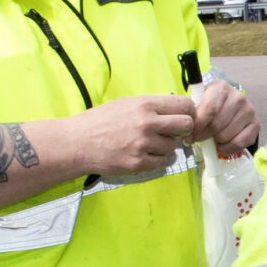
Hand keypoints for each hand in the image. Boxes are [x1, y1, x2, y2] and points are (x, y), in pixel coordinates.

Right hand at [72, 92, 200, 178]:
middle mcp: (147, 123)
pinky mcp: (139, 163)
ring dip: (166, 146)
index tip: (184, 116)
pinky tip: (144, 153)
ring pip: (174, 147)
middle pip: (186, 125)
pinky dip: (157, 159)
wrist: (78, 143)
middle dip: (183, 130)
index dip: (188, 112)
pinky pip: (162, 162)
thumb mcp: (126, 103)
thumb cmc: (100, 121)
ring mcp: (143, 144)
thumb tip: (176, 108)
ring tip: (149, 143)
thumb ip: (152, 105)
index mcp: (145, 104)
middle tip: (174, 132)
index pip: (184, 105)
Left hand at [193, 77, 259, 155]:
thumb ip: (192, 112)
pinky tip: (221, 146)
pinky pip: (240, 144)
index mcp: (221, 87)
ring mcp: (249, 111)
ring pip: (226, 136)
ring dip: (215, 141)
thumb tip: (186, 131)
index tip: (189, 134)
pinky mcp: (256, 125)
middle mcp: (238, 97)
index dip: (198, 125)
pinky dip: (227, 149)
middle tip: (197, 138)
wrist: (227, 105)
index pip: (210, 109)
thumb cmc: (209, 104)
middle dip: (203, 136)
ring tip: (211, 137)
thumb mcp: (198, 101)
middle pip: (217, 125)